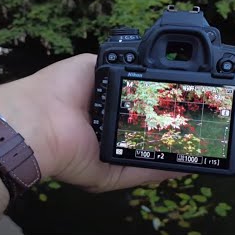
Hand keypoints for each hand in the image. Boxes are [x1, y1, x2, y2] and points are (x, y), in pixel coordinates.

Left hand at [0, 54, 182, 192]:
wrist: (40, 120)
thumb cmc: (62, 88)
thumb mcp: (92, 66)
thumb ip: (116, 65)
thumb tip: (139, 60)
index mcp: (100, 109)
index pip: (132, 110)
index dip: (153, 108)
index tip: (175, 104)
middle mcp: (105, 134)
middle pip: (140, 134)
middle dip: (164, 131)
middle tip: (189, 127)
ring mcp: (107, 156)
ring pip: (143, 156)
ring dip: (166, 153)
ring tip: (193, 147)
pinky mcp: (108, 174)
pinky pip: (139, 174)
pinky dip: (160, 172)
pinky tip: (184, 167)